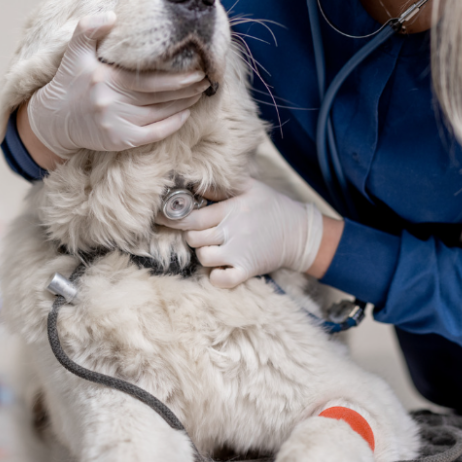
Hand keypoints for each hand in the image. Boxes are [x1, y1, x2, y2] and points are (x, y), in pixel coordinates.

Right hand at [26, 11, 210, 159]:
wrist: (54, 119)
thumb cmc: (70, 81)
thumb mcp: (74, 51)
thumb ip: (88, 29)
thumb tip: (111, 16)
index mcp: (104, 77)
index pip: (149, 77)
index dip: (176, 75)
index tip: (197, 66)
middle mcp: (110, 102)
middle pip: (159, 95)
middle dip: (187, 88)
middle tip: (206, 79)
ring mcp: (115, 124)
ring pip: (159, 114)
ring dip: (184, 104)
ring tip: (200, 92)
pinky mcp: (118, 140)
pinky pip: (153, 134)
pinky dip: (172, 124)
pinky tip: (186, 114)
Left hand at [156, 178, 323, 287]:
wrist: (299, 232)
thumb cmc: (271, 206)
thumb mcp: (249, 188)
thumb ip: (220, 187)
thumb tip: (192, 182)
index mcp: (231, 210)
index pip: (192, 217)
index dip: (173, 218)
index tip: (162, 217)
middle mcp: (233, 231)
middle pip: (193, 238)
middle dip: (192, 236)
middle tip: (200, 232)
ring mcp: (240, 252)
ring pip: (204, 258)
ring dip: (204, 254)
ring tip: (213, 247)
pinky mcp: (248, 269)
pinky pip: (221, 280)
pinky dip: (216, 276)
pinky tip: (220, 267)